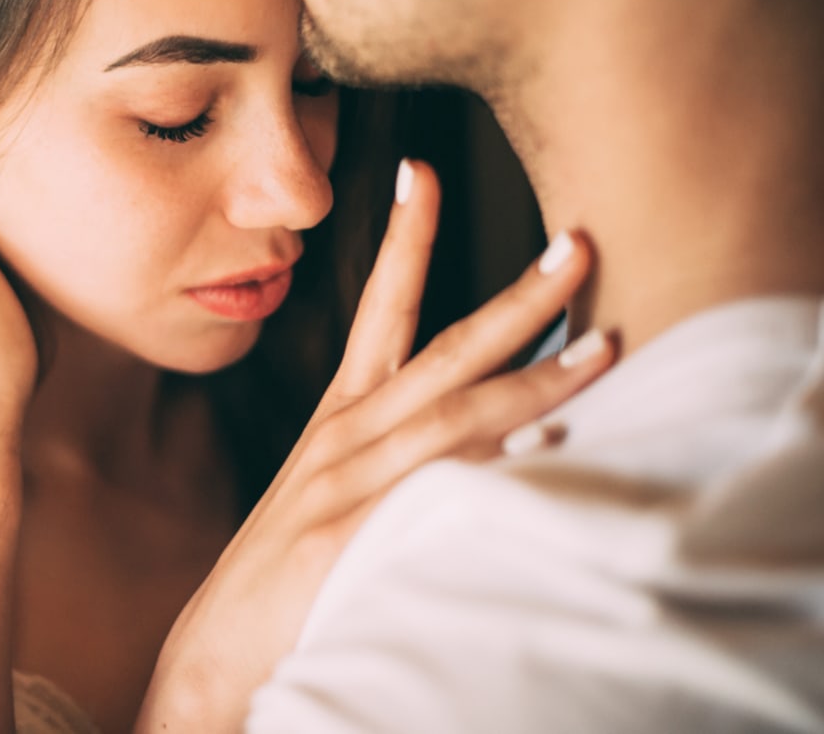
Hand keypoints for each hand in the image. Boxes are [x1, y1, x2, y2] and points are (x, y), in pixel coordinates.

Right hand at [136, 160, 613, 731]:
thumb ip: (397, 456)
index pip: (379, 309)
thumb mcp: (333, 495)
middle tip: (580, 244)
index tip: (423, 170)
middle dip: (518, 296)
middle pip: (443, 348)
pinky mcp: (352, 536)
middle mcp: (346, 436)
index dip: (404, 238)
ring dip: (538, 376)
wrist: (216, 653)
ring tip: (607, 349)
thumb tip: (499, 430)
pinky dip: (496, 463)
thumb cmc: (286, 575)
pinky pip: (438, 490)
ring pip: (457, 411)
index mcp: (341, 418)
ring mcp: (349, 483)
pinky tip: (552, 449)